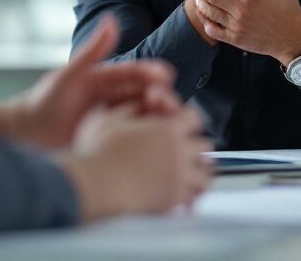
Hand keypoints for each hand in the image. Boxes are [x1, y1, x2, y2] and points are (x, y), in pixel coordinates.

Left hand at [0, 15, 180, 149]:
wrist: (26, 135)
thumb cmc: (43, 101)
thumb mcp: (68, 75)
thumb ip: (92, 51)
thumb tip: (112, 19)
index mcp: (105, 79)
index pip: (134, 73)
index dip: (151, 73)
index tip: (165, 75)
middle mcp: (113, 98)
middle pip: (145, 95)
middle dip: (160, 97)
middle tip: (167, 102)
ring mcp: (113, 120)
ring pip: (144, 116)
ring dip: (158, 117)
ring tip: (166, 123)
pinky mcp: (112, 141)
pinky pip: (135, 138)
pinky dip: (148, 137)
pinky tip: (156, 144)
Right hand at [59, 103, 212, 221]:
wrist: (94, 187)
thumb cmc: (97, 155)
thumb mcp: (110, 118)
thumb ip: (131, 107)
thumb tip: (141, 103)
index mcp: (166, 129)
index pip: (194, 118)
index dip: (188, 119)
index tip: (182, 124)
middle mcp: (178, 151)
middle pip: (204, 145)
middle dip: (195, 144)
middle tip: (186, 148)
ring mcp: (179, 176)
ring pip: (206, 171)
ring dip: (199, 169)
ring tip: (190, 171)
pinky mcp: (174, 198)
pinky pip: (195, 195)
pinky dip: (193, 193)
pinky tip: (186, 194)